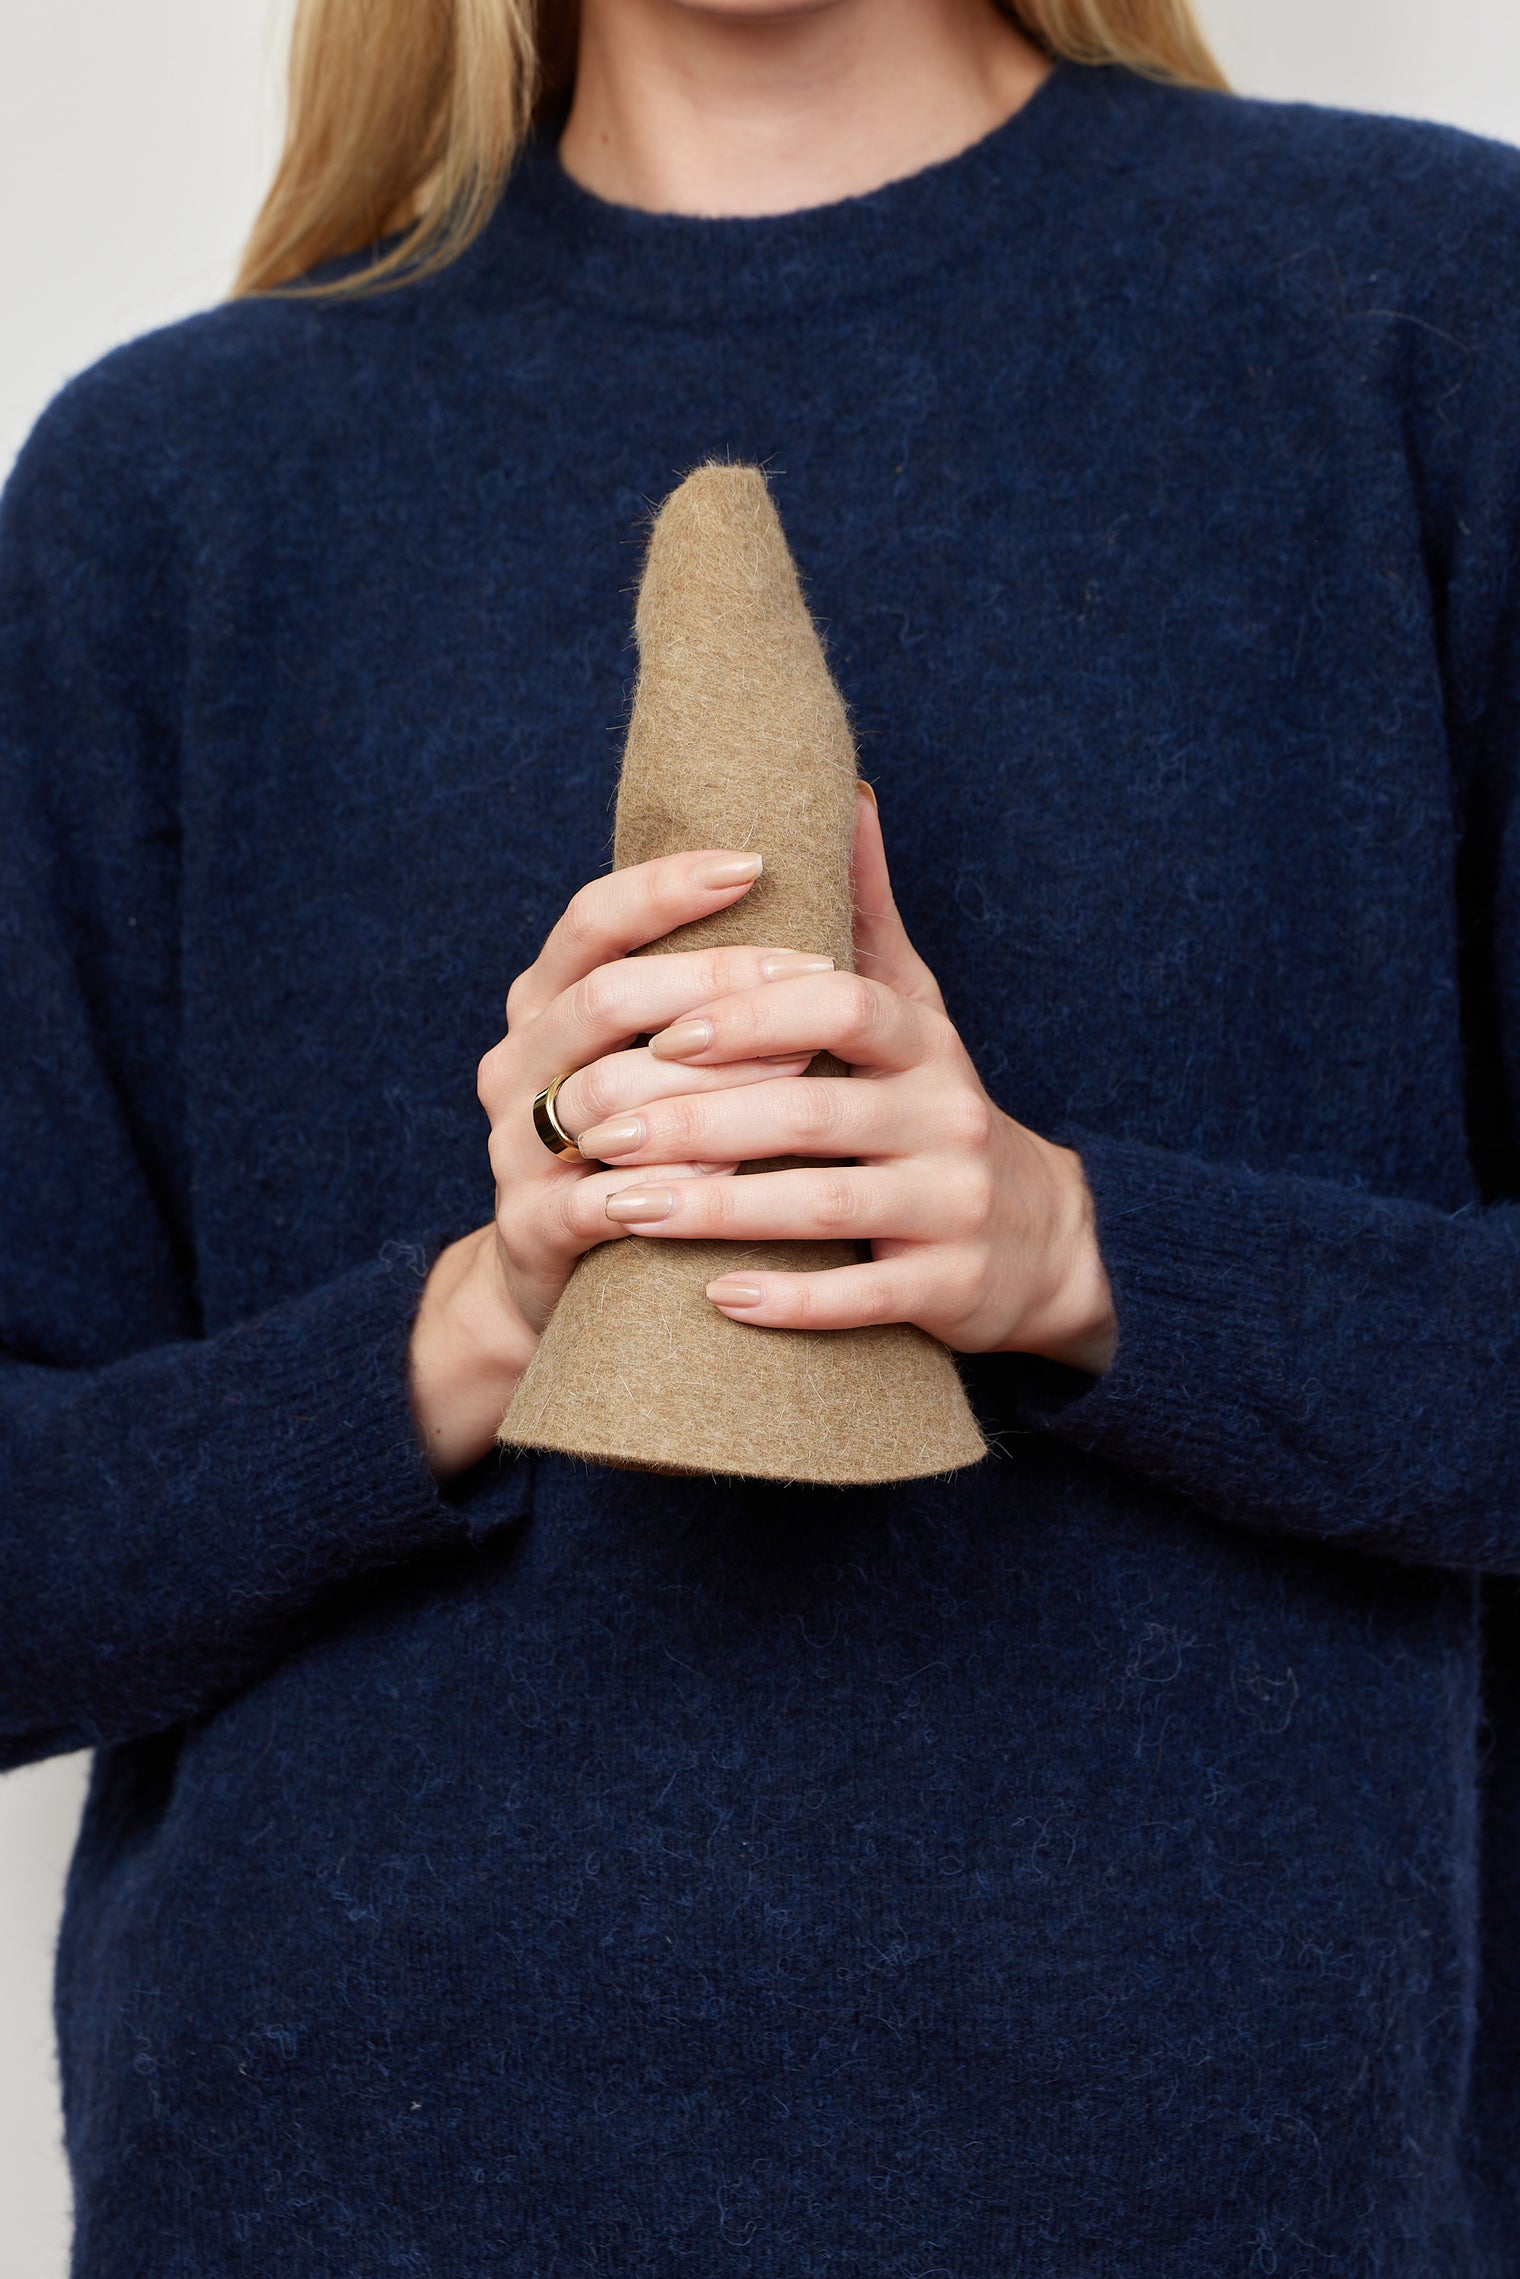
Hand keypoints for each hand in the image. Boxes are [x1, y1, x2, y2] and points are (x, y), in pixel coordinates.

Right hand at [409, 849, 826, 1474]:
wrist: (566, 1281)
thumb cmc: (651, 1142)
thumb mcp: (667, 1051)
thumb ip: (720, 969)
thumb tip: (835, 833)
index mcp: (545, 1002)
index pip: (592, 920)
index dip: (666, 887)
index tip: (757, 862)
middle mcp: (517, 1061)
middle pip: (608, 997)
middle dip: (716, 978)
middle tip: (818, 967)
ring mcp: (513, 1145)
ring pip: (608, 1093)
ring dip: (713, 1079)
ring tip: (804, 1068)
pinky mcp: (531, 1227)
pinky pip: (597, 1196)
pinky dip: (672, 1179)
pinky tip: (739, 1167)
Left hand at [571, 788, 1117, 1372]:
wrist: (1042, 1243)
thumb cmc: (934, 1112)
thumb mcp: (915, 1011)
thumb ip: (868, 915)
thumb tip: (844, 793)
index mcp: (923, 1042)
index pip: (843, 1005)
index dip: (753, 1014)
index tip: (664, 1031)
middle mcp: (948, 1116)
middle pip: (814, 1111)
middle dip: (697, 1121)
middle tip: (598, 1130)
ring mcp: (954, 1207)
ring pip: (827, 1210)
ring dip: (718, 1210)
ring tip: (624, 1210)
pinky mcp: (952, 1289)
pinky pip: (864, 1300)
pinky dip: (789, 1302)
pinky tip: (713, 1299)